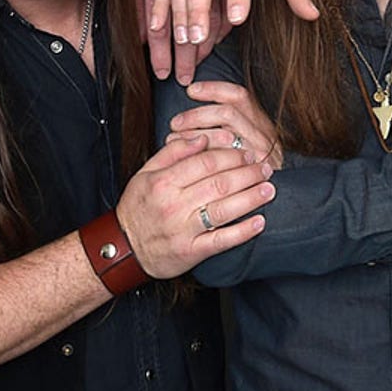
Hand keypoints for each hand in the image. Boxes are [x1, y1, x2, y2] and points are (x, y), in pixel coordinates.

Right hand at [117, 134, 273, 278]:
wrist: (121, 249)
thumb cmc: (137, 208)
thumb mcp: (145, 174)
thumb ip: (172, 153)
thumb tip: (201, 138)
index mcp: (163, 182)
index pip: (205, 162)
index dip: (230, 155)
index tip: (247, 152)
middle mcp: (174, 205)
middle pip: (219, 183)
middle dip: (247, 173)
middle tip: (265, 168)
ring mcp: (183, 230)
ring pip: (224, 210)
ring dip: (251, 198)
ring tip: (269, 189)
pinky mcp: (191, 252)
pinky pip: (221, 241)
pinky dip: (243, 232)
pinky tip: (260, 222)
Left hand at [165, 80, 284, 167]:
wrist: (284, 199)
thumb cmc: (252, 170)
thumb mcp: (248, 142)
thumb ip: (229, 127)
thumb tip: (192, 116)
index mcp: (260, 122)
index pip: (238, 96)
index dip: (214, 89)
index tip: (191, 90)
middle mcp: (262, 134)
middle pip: (227, 113)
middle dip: (196, 115)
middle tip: (176, 123)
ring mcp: (260, 153)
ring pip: (223, 136)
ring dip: (194, 136)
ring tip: (174, 140)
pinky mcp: (254, 173)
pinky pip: (222, 162)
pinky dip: (200, 158)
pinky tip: (184, 161)